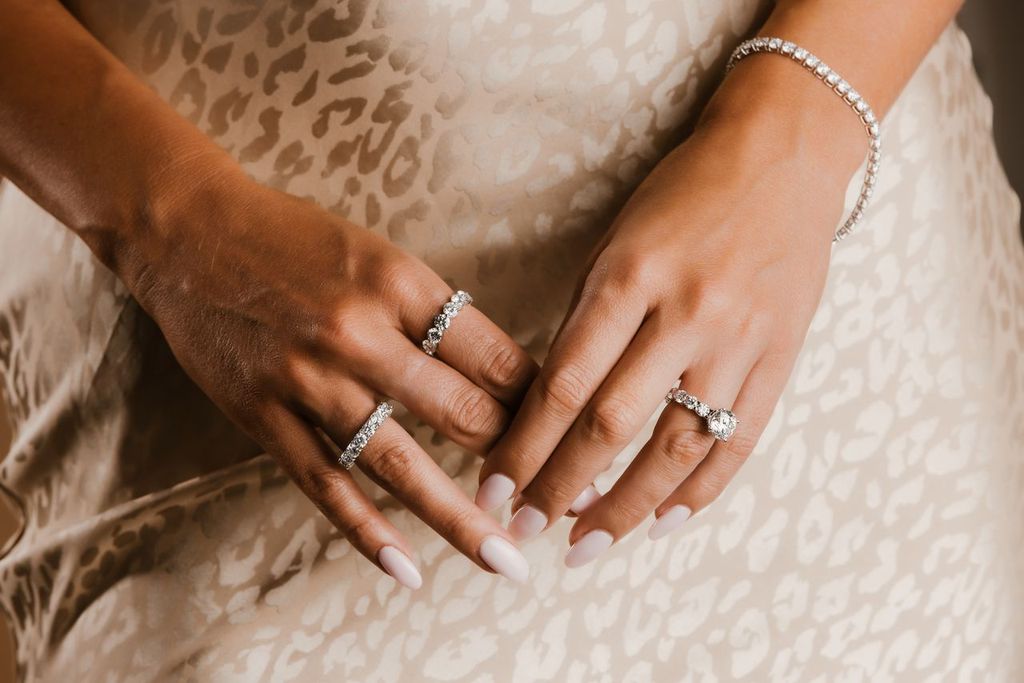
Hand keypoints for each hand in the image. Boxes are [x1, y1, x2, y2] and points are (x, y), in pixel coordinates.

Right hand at [115, 165, 537, 586]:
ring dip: (459, 519)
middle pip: (461, 411)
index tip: (568, 433)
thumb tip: (501, 374)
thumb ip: (432, 313)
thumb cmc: (295, 239)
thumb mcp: (379, 255)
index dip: (541, 402)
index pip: (495, 356)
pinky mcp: (264, 416)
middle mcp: (360, 333)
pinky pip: (325, 484)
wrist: (189, 232)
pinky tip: (408, 570)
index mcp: (401, 284)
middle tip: (556, 500)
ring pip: (400, 463)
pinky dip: (367, 533)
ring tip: (505, 560)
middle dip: (516, 460)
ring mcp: (309, 380)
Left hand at [478, 60, 861, 564]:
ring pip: (676, 447)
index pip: (563, 384)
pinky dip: (701, 490)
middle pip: (612, 426)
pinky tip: (663, 522)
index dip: (524, 446)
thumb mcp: (616, 240)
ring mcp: (740, 341)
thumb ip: (586, 319)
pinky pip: (740, 441)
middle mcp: (685, 315)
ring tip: (585, 546)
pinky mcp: (781, 357)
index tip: (493, 488)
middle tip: (523, 530)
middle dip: (560, 488)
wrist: (782, 157)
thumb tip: (547, 404)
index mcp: (630, 278)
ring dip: (626, 508)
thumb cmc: (683, 195)